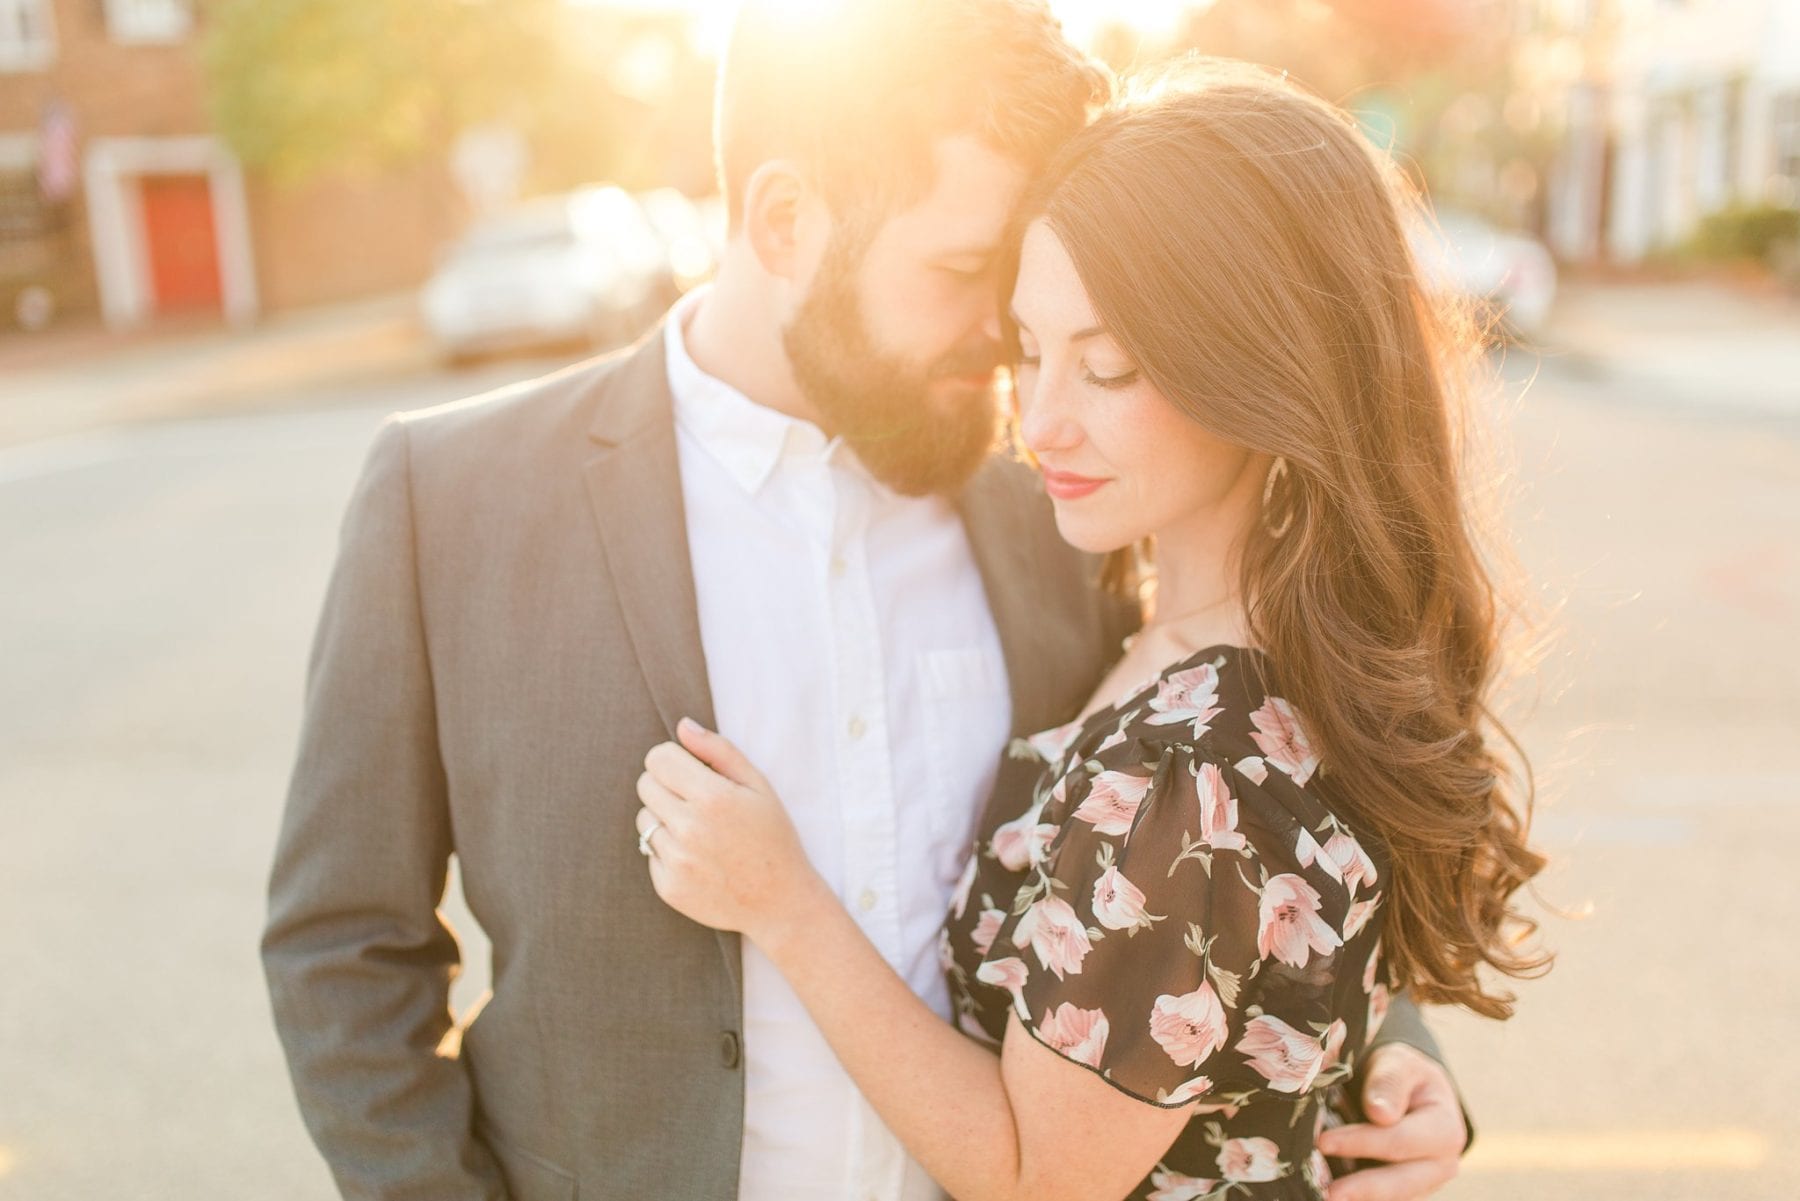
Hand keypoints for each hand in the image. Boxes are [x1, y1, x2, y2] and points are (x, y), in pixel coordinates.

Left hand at [637, 718, 825, 945]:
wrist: (781, 902)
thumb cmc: (773, 837)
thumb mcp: (759, 785)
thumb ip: (719, 750)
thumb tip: (682, 726)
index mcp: (713, 798)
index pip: (658, 759)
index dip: (673, 759)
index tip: (689, 769)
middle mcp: (690, 829)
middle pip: (645, 785)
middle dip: (666, 785)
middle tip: (695, 800)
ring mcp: (677, 862)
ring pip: (644, 819)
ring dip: (665, 818)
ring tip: (698, 831)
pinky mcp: (668, 887)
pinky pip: (649, 852)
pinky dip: (668, 851)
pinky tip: (698, 858)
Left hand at [1316, 1043, 1462, 1200]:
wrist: (1413, 1091)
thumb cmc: (1404, 1075)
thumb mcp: (1400, 1065)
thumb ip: (1390, 1083)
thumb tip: (1380, 1114)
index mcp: (1444, 1129)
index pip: (1399, 1140)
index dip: (1361, 1143)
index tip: (1324, 1141)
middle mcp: (1441, 1164)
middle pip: (1400, 1182)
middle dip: (1363, 1188)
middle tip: (1329, 1193)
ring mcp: (1425, 1183)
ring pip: (1392, 1197)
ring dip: (1360, 1197)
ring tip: (1325, 1195)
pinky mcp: (1405, 1192)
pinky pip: (1383, 1198)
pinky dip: (1360, 1196)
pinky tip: (1331, 1190)